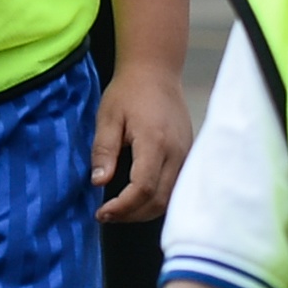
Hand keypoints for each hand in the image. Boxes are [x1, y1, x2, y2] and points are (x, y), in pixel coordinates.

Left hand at [91, 52, 193, 223]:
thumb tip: (99, 182)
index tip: (102, 212)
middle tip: (107, 215)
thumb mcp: (108, 117)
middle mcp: (177, 152)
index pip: (143, 188)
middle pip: (159, 200)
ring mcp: (186, 154)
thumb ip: (104, 151)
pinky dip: (157, 199)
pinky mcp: (188, 154)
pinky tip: (139, 197)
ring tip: (121, 209)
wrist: (156, 72)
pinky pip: (176, 187)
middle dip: (132, 214)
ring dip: (145, 210)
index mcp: (155, 142)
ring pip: (170, 198)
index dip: (123, 207)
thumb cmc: (129, 92)